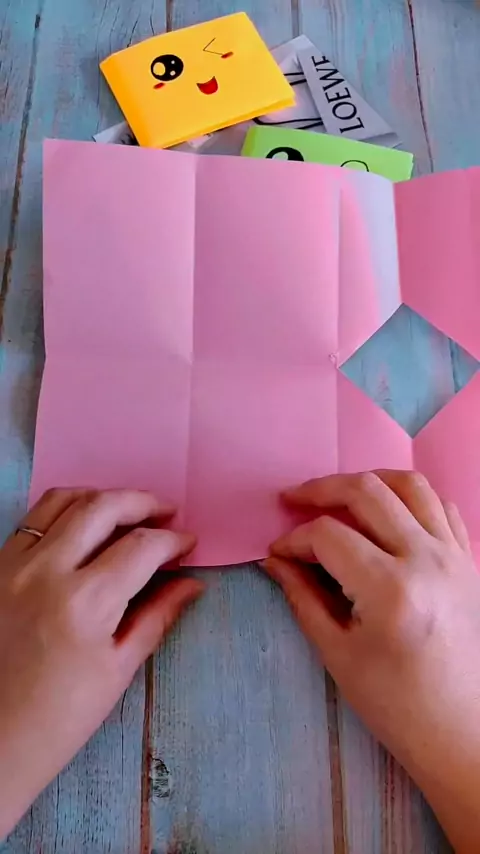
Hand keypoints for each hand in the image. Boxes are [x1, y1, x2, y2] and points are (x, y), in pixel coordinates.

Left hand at [0, 488, 202, 837]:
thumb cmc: (59, 717)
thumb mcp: (118, 670)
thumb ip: (157, 616)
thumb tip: (192, 583)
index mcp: (85, 603)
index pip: (141, 546)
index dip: (172, 540)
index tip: (188, 544)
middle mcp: (46, 571)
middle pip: (103, 507)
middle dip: (144, 503)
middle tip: (166, 514)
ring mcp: (14, 564)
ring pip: (64, 500)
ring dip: (103, 497)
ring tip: (127, 512)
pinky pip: (33, 518)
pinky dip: (65, 509)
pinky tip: (84, 525)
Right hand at [264, 471, 479, 853]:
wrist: (463, 732)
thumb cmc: (396, 705)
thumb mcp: (338, 654)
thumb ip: (303, 598)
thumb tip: (275, 561)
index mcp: (389, 589)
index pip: (328, 536)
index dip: (294, 539)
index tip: (277, 553)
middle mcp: (426, 559)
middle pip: (367, 493)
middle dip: (320, 490)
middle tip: (292, 499)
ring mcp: (454, 555)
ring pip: (410, 485)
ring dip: (368, 481)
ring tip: (340, 494)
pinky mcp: (469, 561)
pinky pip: (442, 506)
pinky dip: (411, 497)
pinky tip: (389, 512)